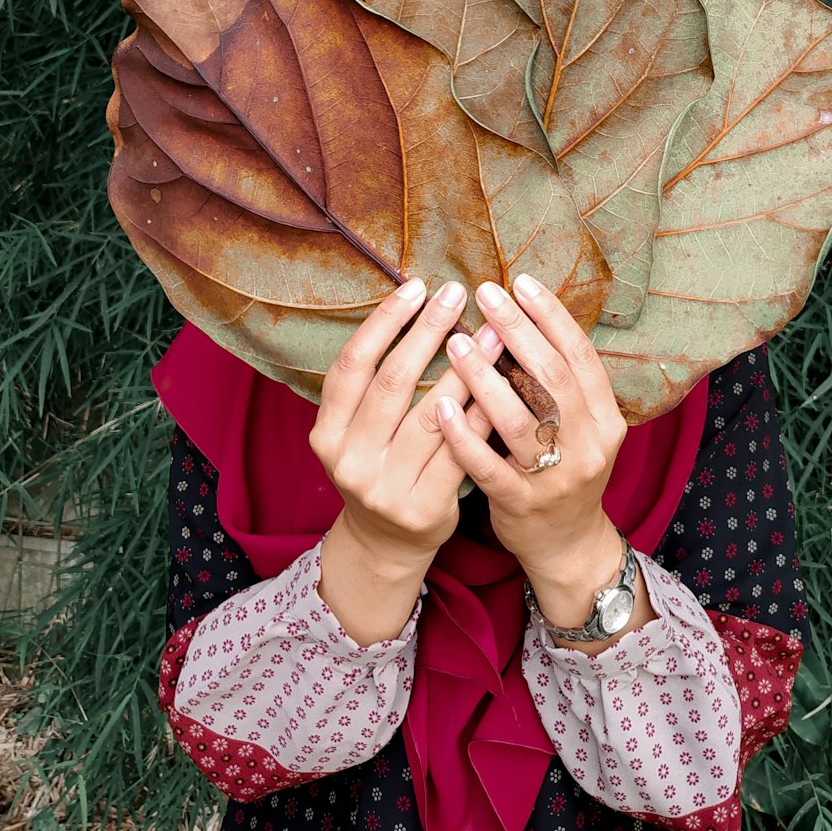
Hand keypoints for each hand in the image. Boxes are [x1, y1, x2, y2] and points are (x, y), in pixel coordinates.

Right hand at [309, 277, 498, 642]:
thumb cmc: (380, 466)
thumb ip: (376, 382)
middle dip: (427, 331)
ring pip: (433, 414)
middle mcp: (350, 459)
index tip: (415, 286)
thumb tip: (418, 304)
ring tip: (493, 330)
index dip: (383, 322)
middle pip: (393, 382)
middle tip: (456, 292)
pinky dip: (483, 412)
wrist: (388, 544)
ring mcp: (386, 487)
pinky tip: (504, 381)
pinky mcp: (425, 507)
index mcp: (327, 433)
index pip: (352, 364)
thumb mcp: (359, 430)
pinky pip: (462, 448)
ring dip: (467, 367)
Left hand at [437, 274, 629, 622]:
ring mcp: (558, 478)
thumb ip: (555, 380)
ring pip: (521, 419)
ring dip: (484, 377)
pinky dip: (464, 436)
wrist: (567, 545)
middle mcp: (590, 445)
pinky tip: (439, 408)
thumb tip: (516, 315)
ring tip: (454, 341)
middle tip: (484, 294)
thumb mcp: (577, 424)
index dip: (551, 316)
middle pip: (552, 378)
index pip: (580, 355)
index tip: (520, 281)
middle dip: (516, 331)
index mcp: (606, 417)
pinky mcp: (524, 505)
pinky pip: (490, 467)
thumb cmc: (562, 467)